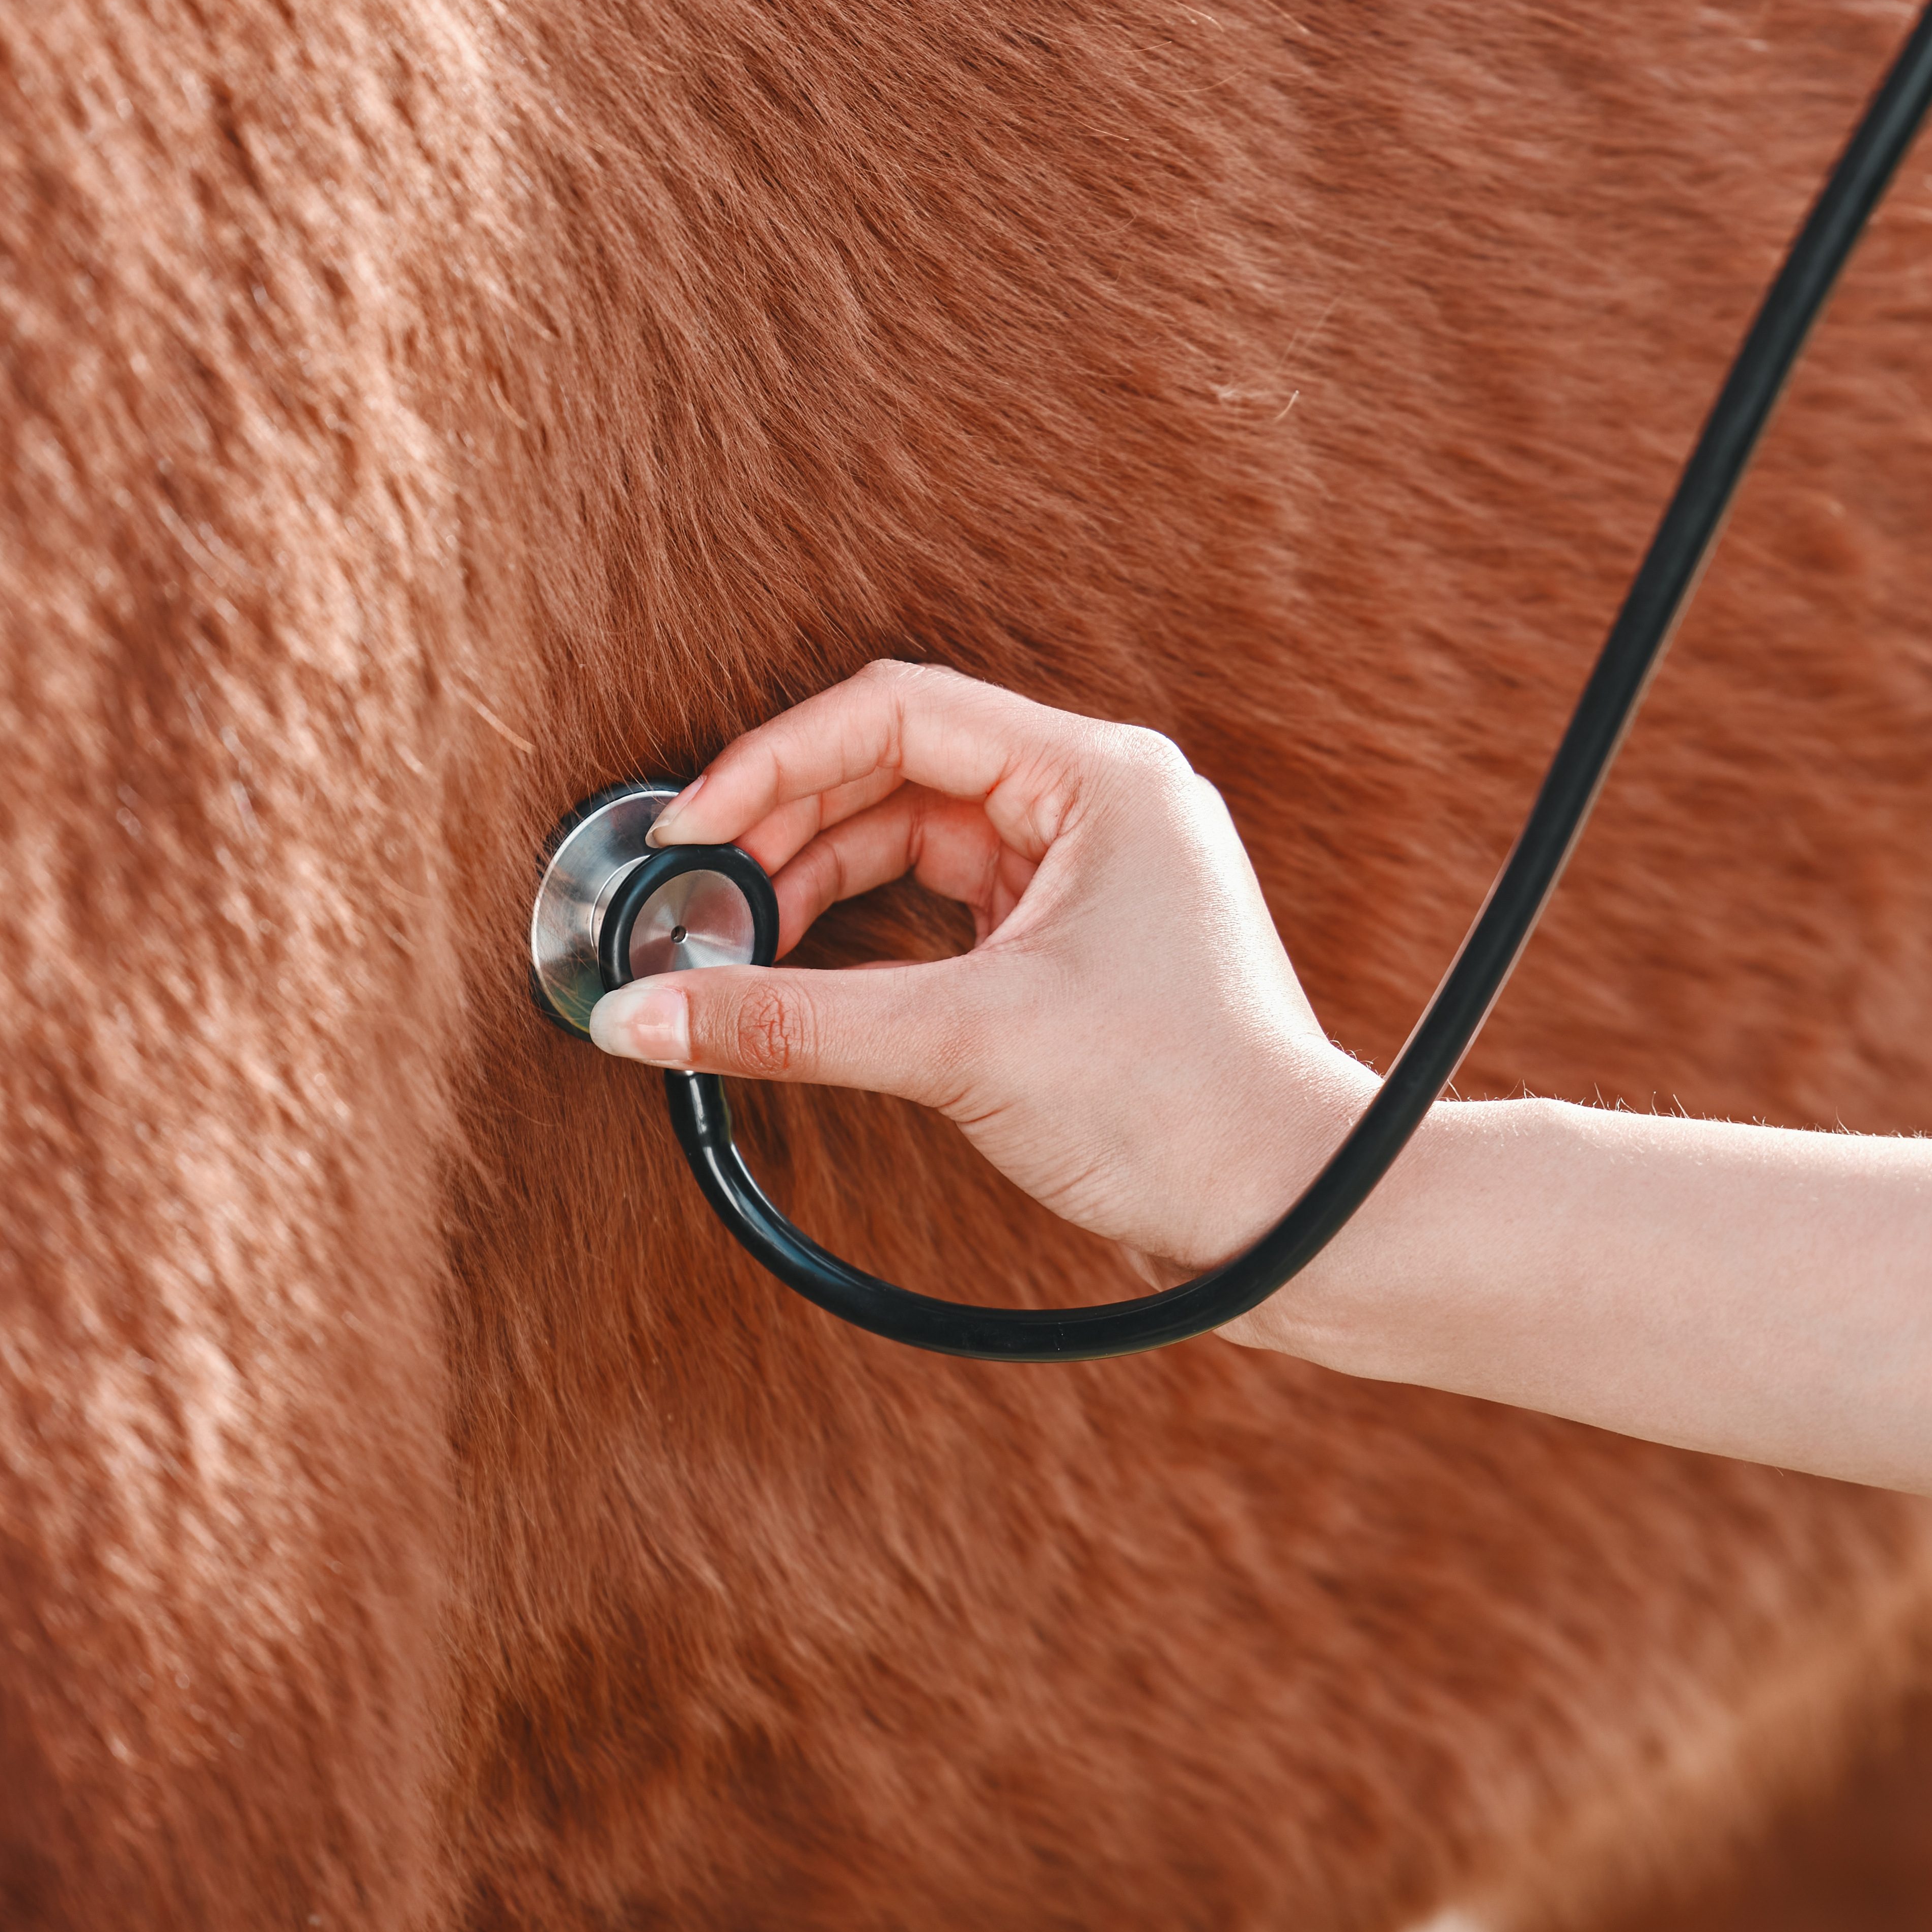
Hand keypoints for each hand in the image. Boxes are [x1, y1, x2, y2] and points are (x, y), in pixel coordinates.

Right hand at [583, 662, 1379, 1274]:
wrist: (1290, 1216)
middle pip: (898, 771)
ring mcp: (1089, 873)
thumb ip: (790, 1022)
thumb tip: (640, 1015)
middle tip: (690, 901)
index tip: (689, 834)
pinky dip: (865, 933)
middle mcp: (1100, 804)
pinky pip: (944, 906)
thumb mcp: (964, 1047)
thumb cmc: (1178, 1109)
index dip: (775, 765)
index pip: (899, 715)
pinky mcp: (1073, 944)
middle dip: (785, 829)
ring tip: (729, 946)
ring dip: (816, 883)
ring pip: (914, 841)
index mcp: (1099, 777)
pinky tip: (800, 973)